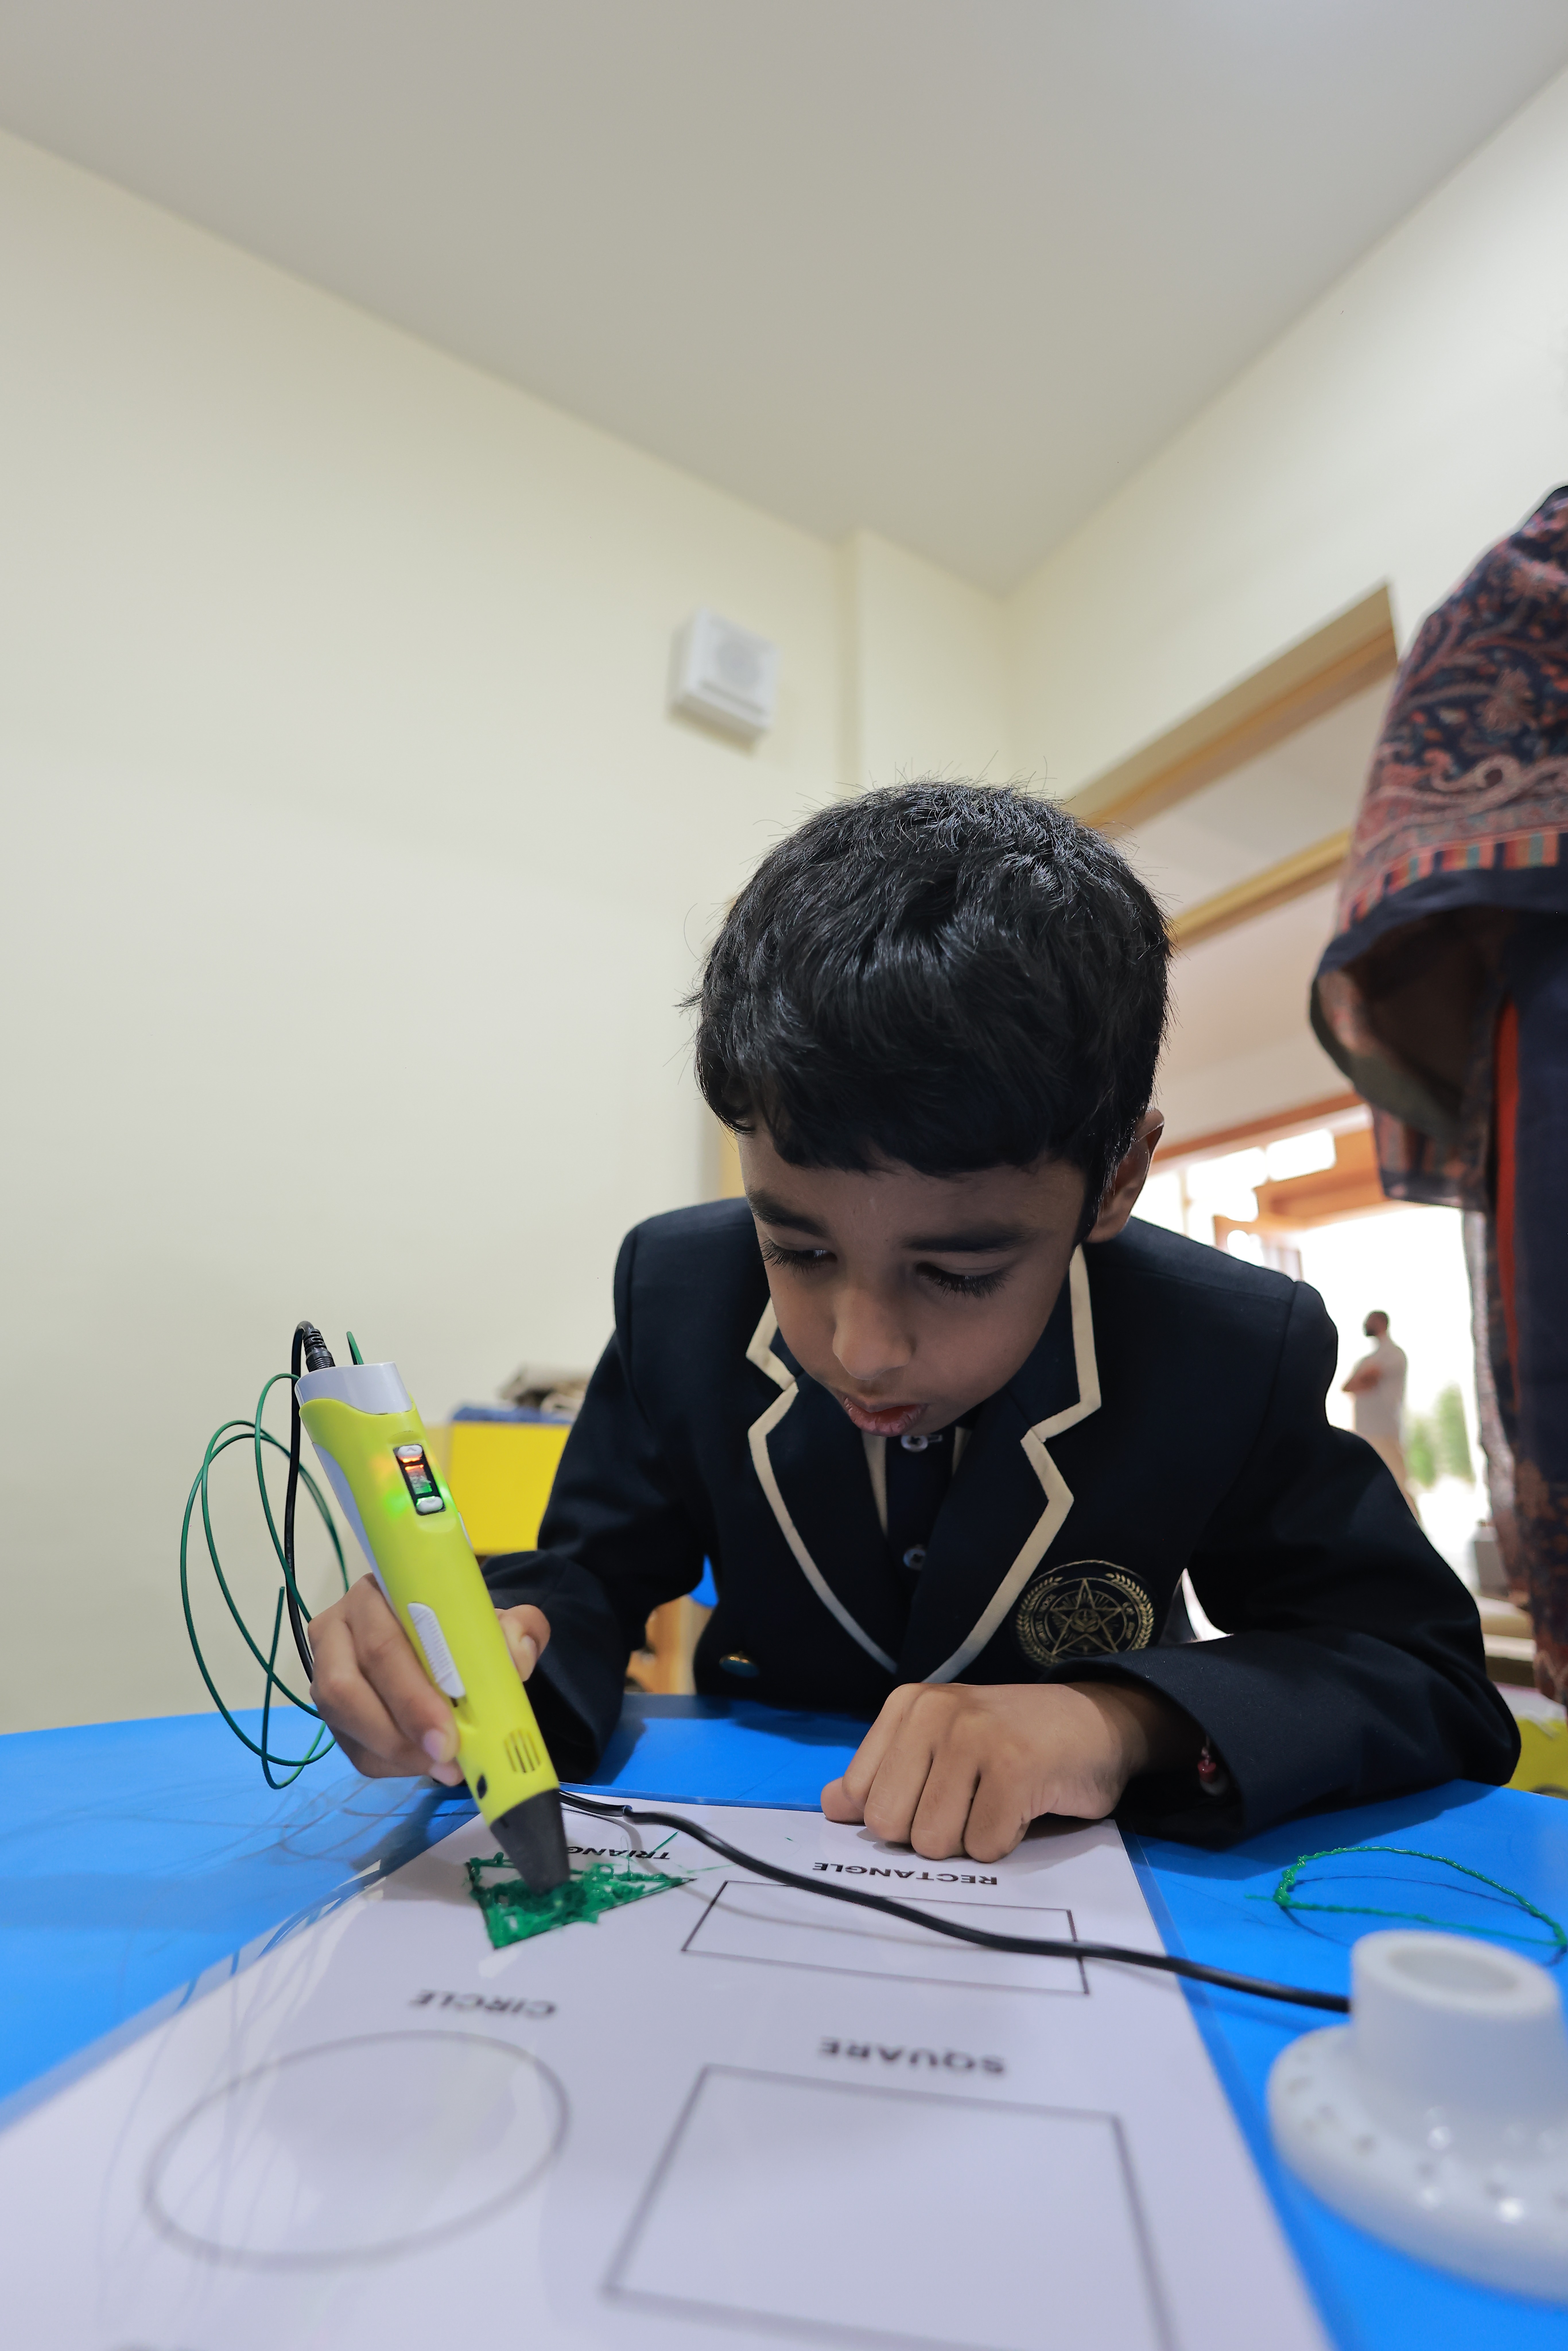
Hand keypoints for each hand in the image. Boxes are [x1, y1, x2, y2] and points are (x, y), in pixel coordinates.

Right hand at [310, 1574, 549, 1784]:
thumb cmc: (459, 1624)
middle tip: (448, 1756)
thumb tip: (517, 1658)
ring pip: (343, 1722)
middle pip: (348, 1688)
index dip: (411, 1692)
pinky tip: (426, 1763)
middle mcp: (337, 1631)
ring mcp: (325, 1674)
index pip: (381, 1644)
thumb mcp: (493, 1618)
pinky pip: (353, 1748)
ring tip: (444, 1766)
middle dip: (401, 1729)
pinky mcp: (334, 1715)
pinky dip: (392, 1763)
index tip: (449, 1728)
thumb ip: (517, 1629)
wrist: (438, 1635)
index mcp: (373, 1597)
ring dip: (396, 1751)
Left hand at [821, 1679, 1197, 1861]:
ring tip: (996, 1802)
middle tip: (970, 1802)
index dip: (896, 1816)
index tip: (933, 1797)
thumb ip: (884, 1773)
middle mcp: (935, 1713)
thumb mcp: (940, 1744)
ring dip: (967, 1839)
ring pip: (932, 1842)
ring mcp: (974, 1737)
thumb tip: (831, 1806)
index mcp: (908, 1706)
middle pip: (889, 1825)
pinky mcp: (1014, 1769)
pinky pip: (983, 1847)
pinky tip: (1023, 1807)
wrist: (1099, 1722)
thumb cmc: (1013, 1742)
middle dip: (929, 1832)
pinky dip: (1004, 1842)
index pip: (858, 1796)